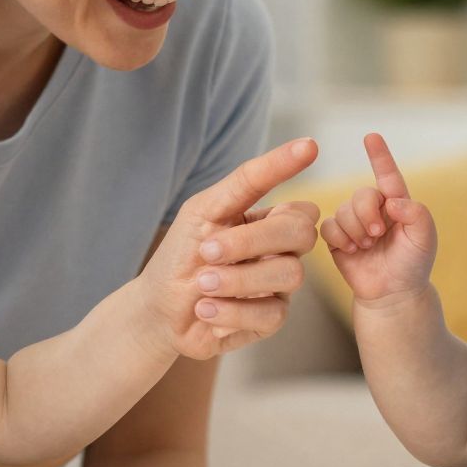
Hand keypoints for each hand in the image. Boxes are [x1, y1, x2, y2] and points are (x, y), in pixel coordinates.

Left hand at [142, 137, 321, 358]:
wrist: (158, 308)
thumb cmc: (181, 254)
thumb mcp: (205, 209)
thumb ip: (250, 179)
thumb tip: (307, 145)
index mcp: (268, 222)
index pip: (299, 206)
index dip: (294, 181)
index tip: (309, 147)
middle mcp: (281, 253)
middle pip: (301, 235)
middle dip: (251, 241)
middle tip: (208, 251)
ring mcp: (279, 287)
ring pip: (290, 275)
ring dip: (236, 279)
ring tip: (201, 285)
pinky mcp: (270, 321)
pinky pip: (272, 314)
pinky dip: (231, 310)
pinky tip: (204, 309)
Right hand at [319, 133, 437, 306]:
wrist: (393, 293)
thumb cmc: (413, 264)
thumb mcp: (425, 238)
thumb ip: (416, 214)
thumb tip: (390, 201)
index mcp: (397, 202)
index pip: (388, 175)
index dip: (379, 155)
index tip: (371, 136)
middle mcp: (374, 208)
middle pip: (361, 195)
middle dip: (367, 214)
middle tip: (377, 235)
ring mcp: (354, 222)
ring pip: (343, 211)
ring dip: (356, 231)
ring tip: (367, 247)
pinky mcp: (337, 237)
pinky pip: (329, 226)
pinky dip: (340, 238)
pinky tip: (352, 251)